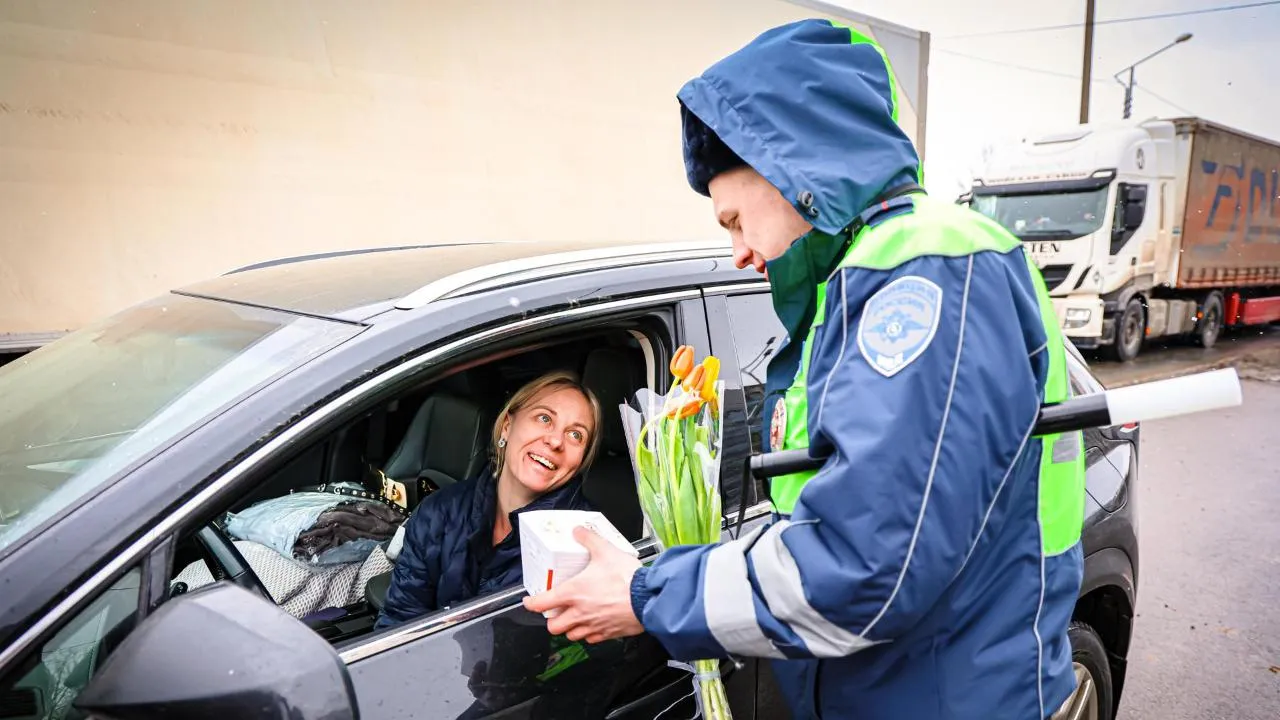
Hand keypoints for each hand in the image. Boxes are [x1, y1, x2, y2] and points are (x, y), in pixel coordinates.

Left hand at [522, 525, 643, 643]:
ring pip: (571, 635)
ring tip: (574, 618)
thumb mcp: (606, 551)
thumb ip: (589, 539)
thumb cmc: (627, 579)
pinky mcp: (608, 634)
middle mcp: (580, 612)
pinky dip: (588, 634)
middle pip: (554, 627)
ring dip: (569, 628)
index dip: (532, 603)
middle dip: (552, 620)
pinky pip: (591, 640)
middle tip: (556, 610)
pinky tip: (594, 624)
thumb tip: (579, 531)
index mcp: (573, 593)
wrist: (649, 599)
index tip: (531, 601)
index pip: (542, 604)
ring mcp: (593, 626)